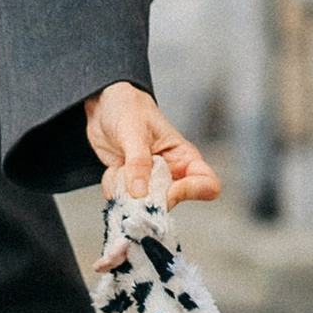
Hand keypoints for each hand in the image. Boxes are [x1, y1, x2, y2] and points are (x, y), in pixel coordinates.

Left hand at [85, 82, 220, 210]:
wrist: (104, 106)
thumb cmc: (128, 108)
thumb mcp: (133, 130)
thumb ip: (138, 162)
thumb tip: (140, 193)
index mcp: (184, 157)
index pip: (208, 185)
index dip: (191, 191)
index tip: (168, 189)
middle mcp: (172, 174)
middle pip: (170, 203)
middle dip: (147, 197)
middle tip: (130, 183)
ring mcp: (151, 183)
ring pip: (144, 206)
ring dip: (126, 192)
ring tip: (119, 168)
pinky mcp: (132, 187)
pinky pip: (123, 202)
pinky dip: (114, 189)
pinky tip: (113, 170)